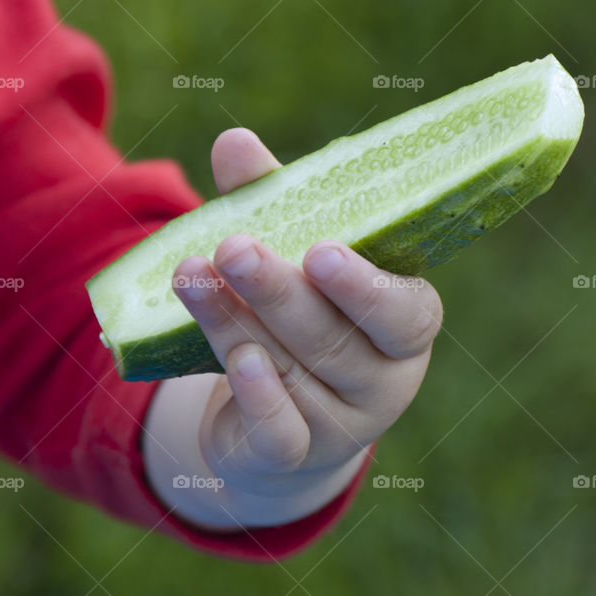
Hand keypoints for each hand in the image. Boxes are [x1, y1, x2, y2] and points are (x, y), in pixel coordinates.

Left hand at [143, 129, 441, 528]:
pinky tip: (237, 360)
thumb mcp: (293, 262)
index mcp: (402, 326)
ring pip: (293, 372)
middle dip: (278, 291)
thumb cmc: (303, 320)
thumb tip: (232, 140)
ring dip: (236, 323)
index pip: (406, 312)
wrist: (282, 422)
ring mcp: (342, 425)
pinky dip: (259, 398)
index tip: (320, 252)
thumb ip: (271, 204)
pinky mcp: (295, 455)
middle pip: (335, 338)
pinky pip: (282, 434)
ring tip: (190, 276)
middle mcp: (384, 379)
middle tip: (233, 247)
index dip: (365, 287)